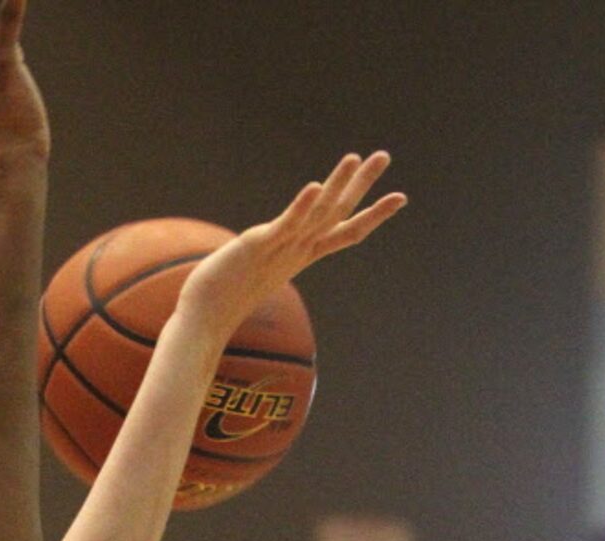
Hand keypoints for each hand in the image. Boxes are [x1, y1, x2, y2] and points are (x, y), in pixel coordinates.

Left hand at [179, 152, 406, 333]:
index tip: (400, 197)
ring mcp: (280, 250)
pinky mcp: (257, 247)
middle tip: (384, 155)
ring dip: (337, 186)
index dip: (374, 215)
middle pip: (338, 215)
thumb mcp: (257, 269)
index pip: (345, 233)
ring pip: (317, 216)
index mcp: (300, 255)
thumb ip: (270, 255)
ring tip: (355, 157)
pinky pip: (285, 225)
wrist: (203, 320)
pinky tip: (315, 185)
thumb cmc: (224, 296)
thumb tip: (272, 249)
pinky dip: (301, 206)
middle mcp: (296, 252)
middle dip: (363, 185)